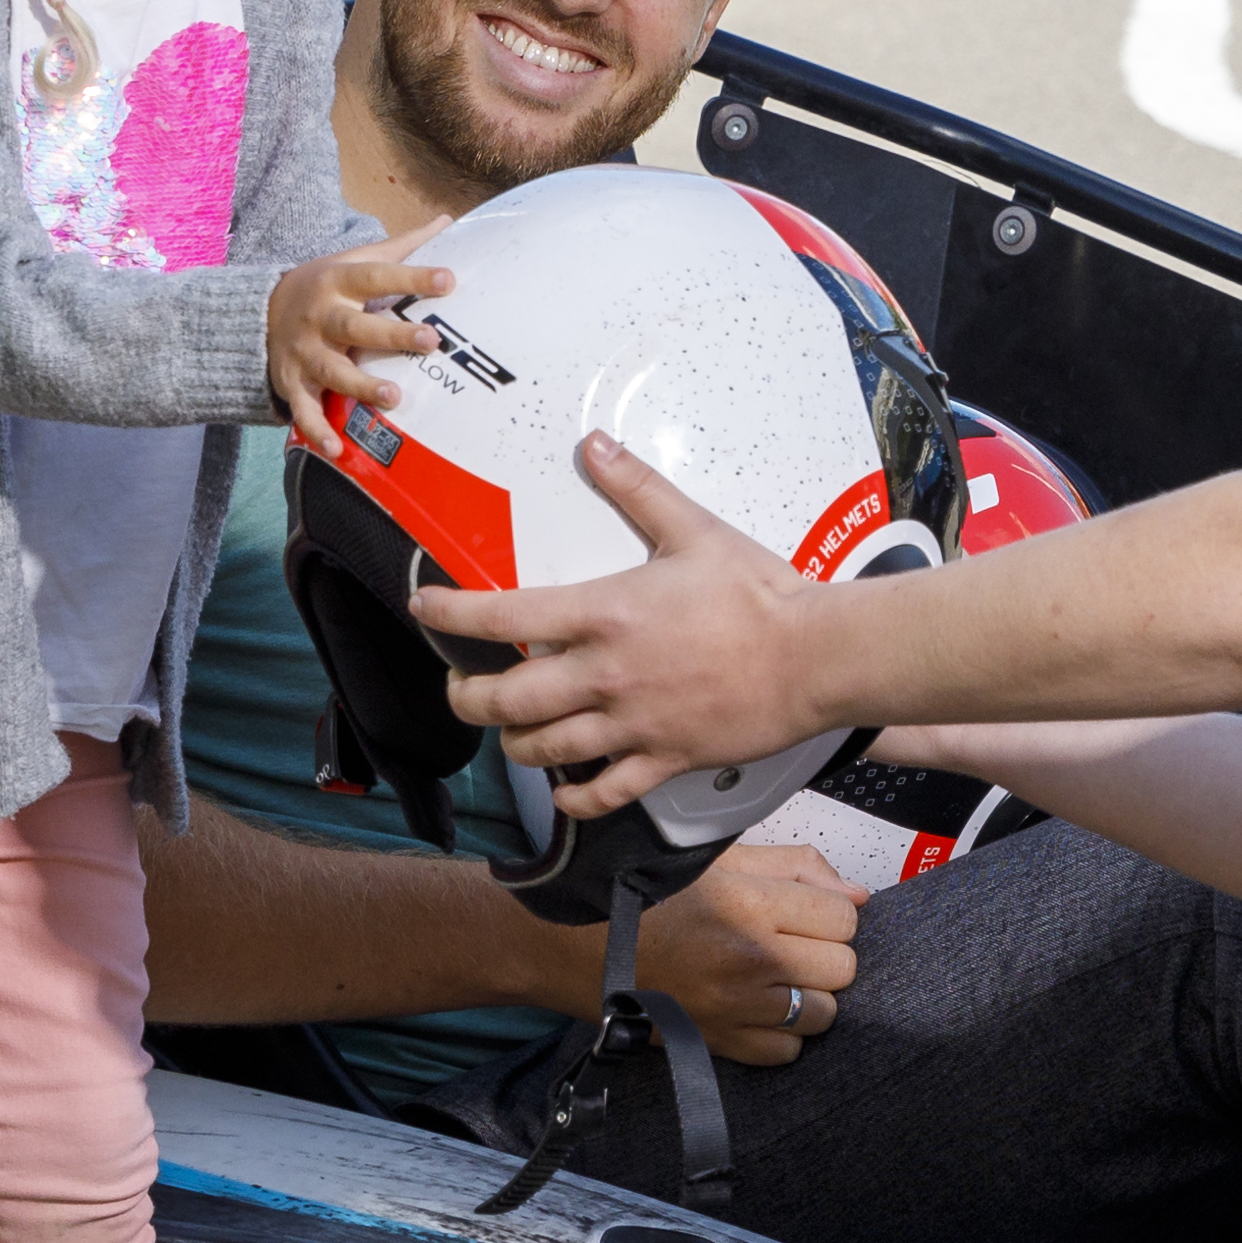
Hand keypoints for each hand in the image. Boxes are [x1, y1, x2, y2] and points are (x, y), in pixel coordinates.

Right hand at [266, 239, 452, 452]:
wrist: (260, 311)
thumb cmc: (325, 284)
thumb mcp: (355, 259)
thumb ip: (402, 246)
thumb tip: (447, 220)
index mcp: (338, 281)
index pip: (379, 277)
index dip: (413, 278)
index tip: (449, 280)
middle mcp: (320, 317)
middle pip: (355, 327)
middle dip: (392, 335)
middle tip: (430, 341)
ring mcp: (303, 352)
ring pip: (332, 371)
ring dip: (361, 386)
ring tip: (395, 398)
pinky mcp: (290, 382)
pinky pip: (303, 410)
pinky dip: (318, 431)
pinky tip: (338, 450)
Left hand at [418, 437, 831, 810]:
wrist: (815, 657)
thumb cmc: (760, 594)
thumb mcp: (695, 530)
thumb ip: (637, 489)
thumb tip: (594, 446)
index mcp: (605, 613)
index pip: (504, 616)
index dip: (452, 614)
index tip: (426, 608)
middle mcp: (605, 674)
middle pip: (506, 699)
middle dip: (467, 696)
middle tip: (459, 687)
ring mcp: (632, 723)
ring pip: (543, 748)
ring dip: (512, 744)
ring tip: (506, 732)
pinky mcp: (664, 758)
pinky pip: (604, 790)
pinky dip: (575, 795)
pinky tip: (564, 789)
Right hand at [625, 841, 861, 1066]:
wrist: (574, 944)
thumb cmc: (645, 891)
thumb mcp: (719, 859)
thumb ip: (794, 867)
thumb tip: (857, 894)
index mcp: (750, 904)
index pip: (843, 918)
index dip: (830, 912)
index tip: (806, 912)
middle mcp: (751, 960)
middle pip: (842, 967)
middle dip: (825, 952)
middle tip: (792, 943)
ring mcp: (736, 1008)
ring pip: (823, 1014)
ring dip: (810, 995)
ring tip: (777, 977)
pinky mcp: (718, 1043)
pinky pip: (786, 1052)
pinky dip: (782, 1034)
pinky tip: (759, 1009)